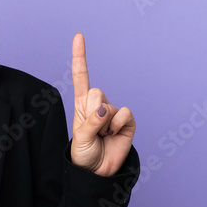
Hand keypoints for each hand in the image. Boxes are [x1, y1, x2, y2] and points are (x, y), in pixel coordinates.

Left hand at [69, 32, 135, 175]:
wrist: (98, 171)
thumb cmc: (84, 154)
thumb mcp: (79, 139)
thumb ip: (89, 122)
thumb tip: (104, 110)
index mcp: (82, 104)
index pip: (81, 76)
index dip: (80, 56)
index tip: (79, 35)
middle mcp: (98, 104)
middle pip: (95, 92)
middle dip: (92, 112)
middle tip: (93, 130)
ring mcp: (113, 112)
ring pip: (108, 104)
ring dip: (103, 124)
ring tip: (102, 136)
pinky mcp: (127, 121)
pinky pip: (124, 113)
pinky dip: (118, 125)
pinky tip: (114, 135)